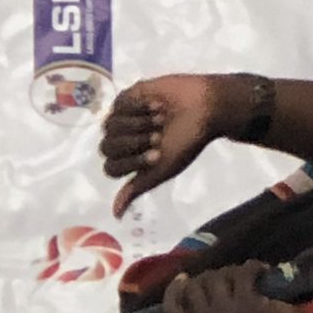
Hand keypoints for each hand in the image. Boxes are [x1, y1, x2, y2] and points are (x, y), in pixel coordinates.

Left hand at [99, 74, 248, 216]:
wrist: (205, 108)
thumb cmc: (188, 140)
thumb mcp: (164, 168)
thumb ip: (138, 187)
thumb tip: (116, 214)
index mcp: (130, 160)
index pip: (111, 168)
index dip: (133, 161)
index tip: (158, 154)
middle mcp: (122, 140)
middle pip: (107, 147)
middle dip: (134, 142)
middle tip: (159, 135)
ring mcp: (122, 118)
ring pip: (110, 126)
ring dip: (138, 123)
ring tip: (161, 117)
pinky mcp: (127, 97)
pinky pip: (119, 105)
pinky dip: (139, 106)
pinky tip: (158, 105)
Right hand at [163, 262, 312, 312]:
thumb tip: (206, 292)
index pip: (172, 312)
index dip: (174, 290)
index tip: (183, 277)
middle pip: (193, 289)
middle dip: (211, 276)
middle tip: (231, 276)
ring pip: (216, 278)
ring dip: (233, 271)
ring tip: (250, 276)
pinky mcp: (248, 305)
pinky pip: (242, 273)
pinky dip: (252, 267)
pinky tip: (263, 271)